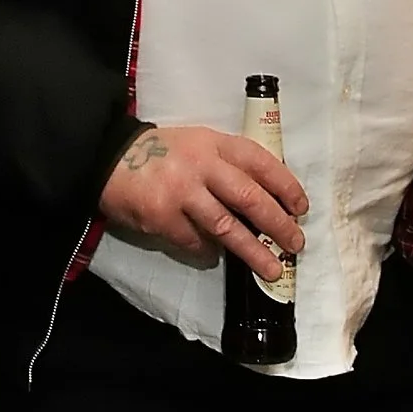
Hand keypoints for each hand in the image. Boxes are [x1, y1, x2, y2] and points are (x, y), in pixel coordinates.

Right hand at [97, 125, 307, 280]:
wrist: (111, 158)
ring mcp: (181, 192)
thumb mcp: (199, 144)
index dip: (285, 185)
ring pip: (227, 227)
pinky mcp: (162, 217)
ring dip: (253, 252)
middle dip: (278, 224)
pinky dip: (209, 252)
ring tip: (272, 269)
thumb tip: (267, 201)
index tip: (301, 207)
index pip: (260, 162)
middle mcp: (201, 165)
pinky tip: (215, 255)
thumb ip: (228, 164)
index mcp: (214, 142)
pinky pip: (195, 242)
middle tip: (296, 243)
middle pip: (250, 197)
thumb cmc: (164, 154)